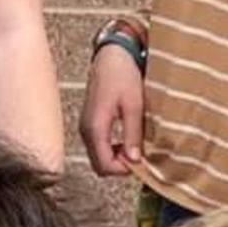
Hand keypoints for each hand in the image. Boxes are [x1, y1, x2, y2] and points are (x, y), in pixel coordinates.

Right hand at [80, 44, 144, 175]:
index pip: (105, 165)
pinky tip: (126, 139)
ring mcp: (86, 126)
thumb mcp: (133, 106)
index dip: (124, 170)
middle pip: (99, 165)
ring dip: (116, 158)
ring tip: (135, 146)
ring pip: (98, 157)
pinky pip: (98, 146)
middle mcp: (86, 130)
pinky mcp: (89, 122)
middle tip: (139, 155)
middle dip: (119, 166)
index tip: (141, 162)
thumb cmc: (122, 76)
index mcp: (95, 128)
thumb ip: (133, 134)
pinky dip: (112, 149)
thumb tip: (135, 159)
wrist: (111, 56)